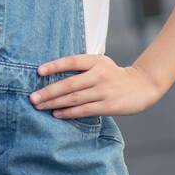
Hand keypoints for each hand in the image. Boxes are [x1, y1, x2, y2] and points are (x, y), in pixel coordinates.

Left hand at [29, 55, 165, 118]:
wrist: (141, 86)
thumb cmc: (113, 75)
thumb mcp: (100, 63)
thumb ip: (81, 66)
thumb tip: (52, 74)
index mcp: (96, 61)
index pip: (71, 61)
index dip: (54, 66)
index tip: (38, 72)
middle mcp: (100, 74)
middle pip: (69, 84)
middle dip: (48, 92)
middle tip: (33, 98)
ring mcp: (104, 91)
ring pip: (74, 98)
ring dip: (54, 103)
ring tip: (40, 106)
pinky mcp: (109, 105)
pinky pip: (84, 110)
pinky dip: (68, 113)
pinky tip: (57, 114)